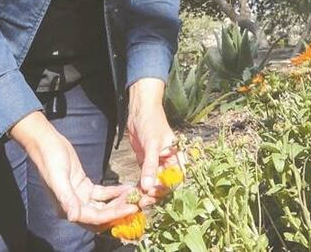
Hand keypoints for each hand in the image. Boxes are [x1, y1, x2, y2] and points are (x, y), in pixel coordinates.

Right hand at [10, 111, 137, 229]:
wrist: (46, 143)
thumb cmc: (51, 160)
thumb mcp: (58, 179)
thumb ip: (66, 198)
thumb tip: (73, 217)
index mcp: (67, 208)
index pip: (95, 217)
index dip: (114, 214)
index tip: (132, 208)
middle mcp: (74, 206)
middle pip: (101, 215)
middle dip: (119, 211)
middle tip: (138, 204)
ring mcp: (80, 197)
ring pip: (104, 205)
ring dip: (119, 202)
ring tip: (135, 195)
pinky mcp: (84, 186)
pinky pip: (103, 194)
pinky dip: (114, 192)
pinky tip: (127, 187)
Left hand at [126, 78, 177, 208]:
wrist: (140, 110)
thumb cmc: (151, 122)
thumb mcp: (152, 145)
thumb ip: (150, 166)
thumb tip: (148, 188)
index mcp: (177, 157)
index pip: (176, 179)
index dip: (166, 190)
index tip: (153, 195)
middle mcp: (169, 163)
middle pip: (165, 184)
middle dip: (155, 194)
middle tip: (142, 201)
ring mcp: (157, 164)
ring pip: (154, 183)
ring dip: (146, 192)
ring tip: (136, 200)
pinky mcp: (146, 163)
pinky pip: (145, 178)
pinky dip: (140, 186)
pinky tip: (133, 193)